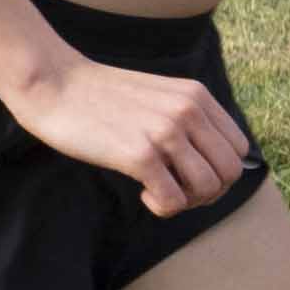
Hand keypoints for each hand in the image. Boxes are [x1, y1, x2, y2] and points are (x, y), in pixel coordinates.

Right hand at [4, 53, 247, 219]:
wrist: (52, 83)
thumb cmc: (97, 95)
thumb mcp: (157, 95)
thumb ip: (185, 117)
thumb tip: (205, 160)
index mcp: (196, 96)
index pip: (238, 149)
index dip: (219, 171)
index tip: (188, 174)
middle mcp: (187, 112)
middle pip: (229, 173)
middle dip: (207, 192)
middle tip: (175, 189)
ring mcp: (164, 133)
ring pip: (207, 188)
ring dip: (185, 201)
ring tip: (157, 191)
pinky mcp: (139, 155)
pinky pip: (172, 200)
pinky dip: (162, 207)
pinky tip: (142, 194)